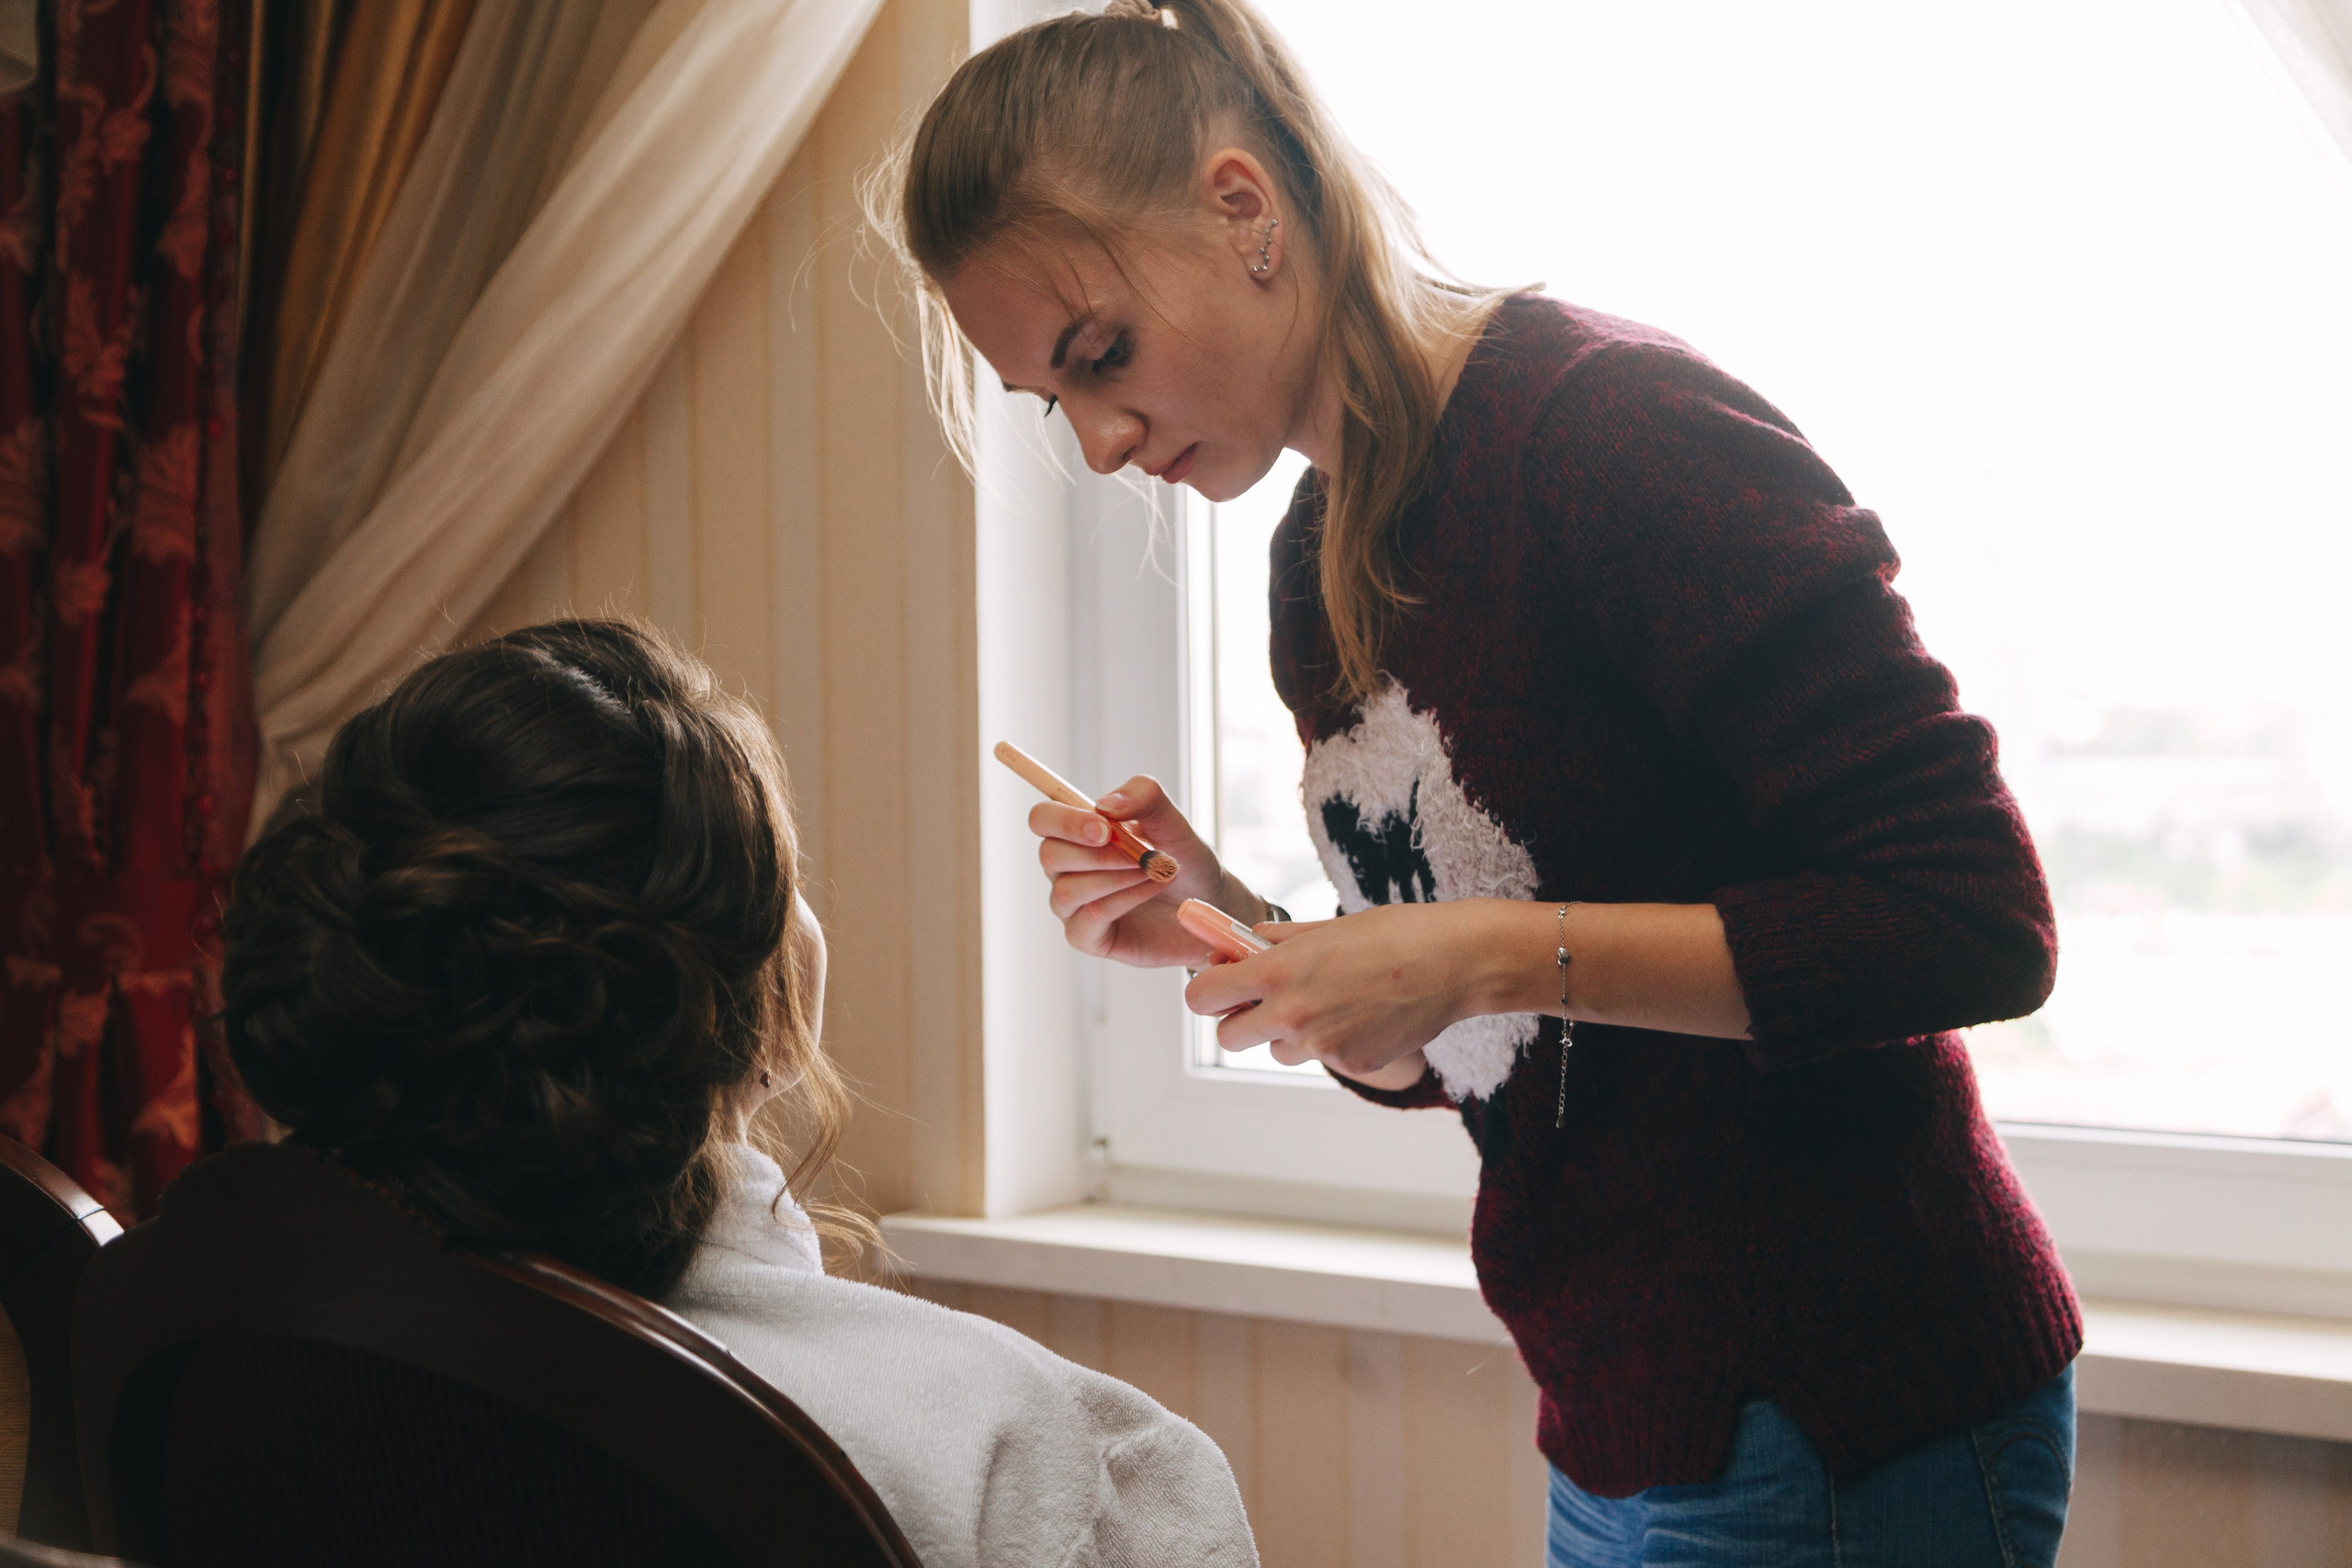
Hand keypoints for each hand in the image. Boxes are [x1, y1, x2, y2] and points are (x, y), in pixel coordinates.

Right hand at [1031, 775, 1257, 967]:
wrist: (1212, 904)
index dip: (1064, 820)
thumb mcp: (1173, 820)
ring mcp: (1074, 906)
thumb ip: (1144, 797)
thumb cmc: (1185, 860)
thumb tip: (1105, 805)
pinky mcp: (1088, 937)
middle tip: (1144, 854)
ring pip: (1067, 889)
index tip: (1105, 828)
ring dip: (1115, 877)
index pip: (1042, 819)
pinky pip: (1090, 917)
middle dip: (1098, 854)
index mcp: (1078, 834)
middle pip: (1049, 854)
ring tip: (1155, 871)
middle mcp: (1067, 869)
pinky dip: (1124, 899)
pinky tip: (1152, 888)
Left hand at [1183, 903, 1490, 1084]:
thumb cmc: (1392, 934)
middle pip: (1229, 1037)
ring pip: (1278, 1051)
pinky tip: (1364, 1016)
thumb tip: (1239, 944)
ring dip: (1290, 1034)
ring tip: (1330, 1003)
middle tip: (1267, 1001)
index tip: (1223, 984)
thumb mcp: (1325, 928)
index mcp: (1277, 971)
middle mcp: (1291, 1013)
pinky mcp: (1352, 1065)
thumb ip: (1276, 942)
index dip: (1208, 992)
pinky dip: (1334, 1042)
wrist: (1453, 962)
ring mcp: (1321, 1044)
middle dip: (1240, 1021)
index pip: (1203, 996)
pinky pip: (1324, 1059)